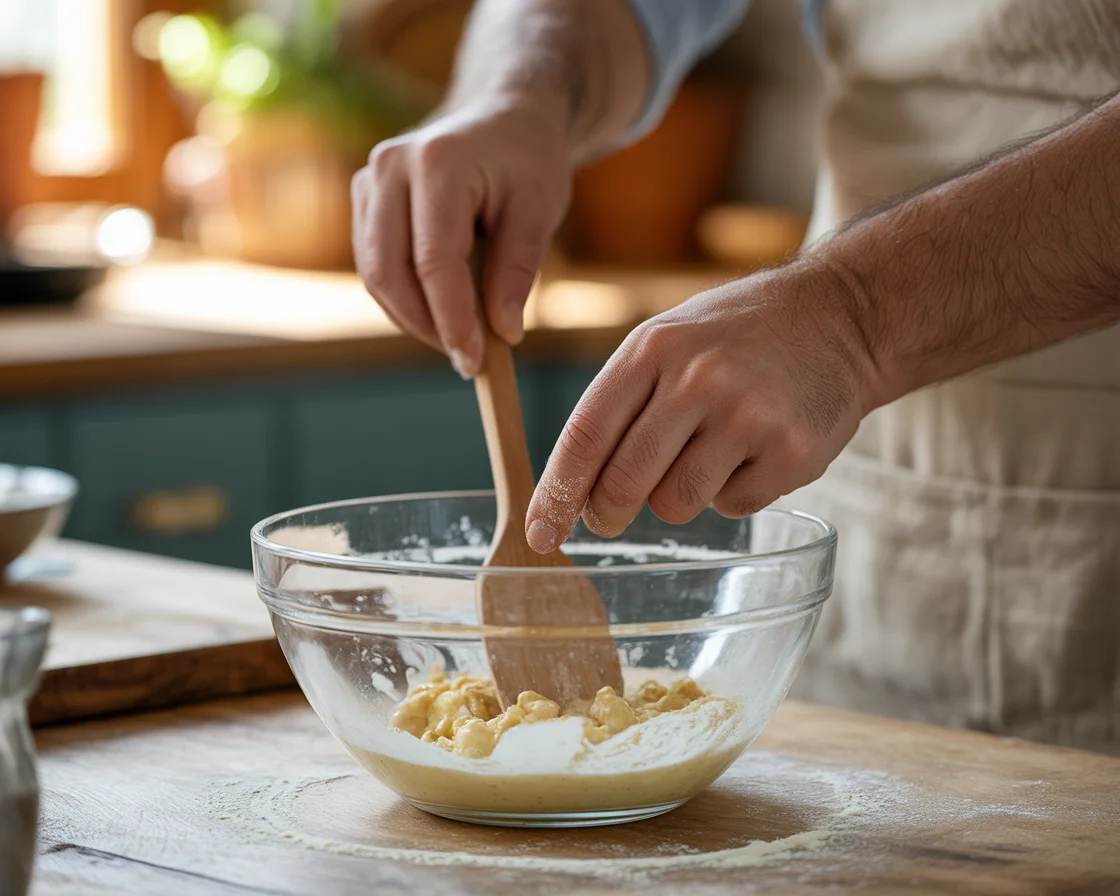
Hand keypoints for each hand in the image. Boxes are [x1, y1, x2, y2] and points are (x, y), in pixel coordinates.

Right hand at [351, 100, 572, 377]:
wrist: (504, 118)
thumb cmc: (527, 163)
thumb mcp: (540, 210)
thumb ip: (518, 270)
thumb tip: (504, 334)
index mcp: (438, 162)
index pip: (434, 260)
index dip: (451, 318)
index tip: (473, 362)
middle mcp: (390, 166)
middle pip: (389, 270)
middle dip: (426, 326)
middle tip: (466, 361)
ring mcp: (369, 180)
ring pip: (375, 274)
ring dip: (412, 318)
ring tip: (459, 340)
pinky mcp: (365, 200)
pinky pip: (374, 266)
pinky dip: (403, 299)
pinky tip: (440, 314)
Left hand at [524, 262, 880, 551]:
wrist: (840, 316)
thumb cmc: (736, 335)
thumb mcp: (668, 339)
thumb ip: (621, 404)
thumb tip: (572, 489)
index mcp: (653, 349)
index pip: (586, 435)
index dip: (556, 493)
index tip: (540, 532)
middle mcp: (698, 380)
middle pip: (624, 482)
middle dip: (606, 513)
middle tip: (609, 517)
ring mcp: (748, 417)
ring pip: (675, 504)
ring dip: (678, 496)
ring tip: (708, 453)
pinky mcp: (792, 452)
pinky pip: (733, 507)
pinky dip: (733, 493)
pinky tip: (753, 452)